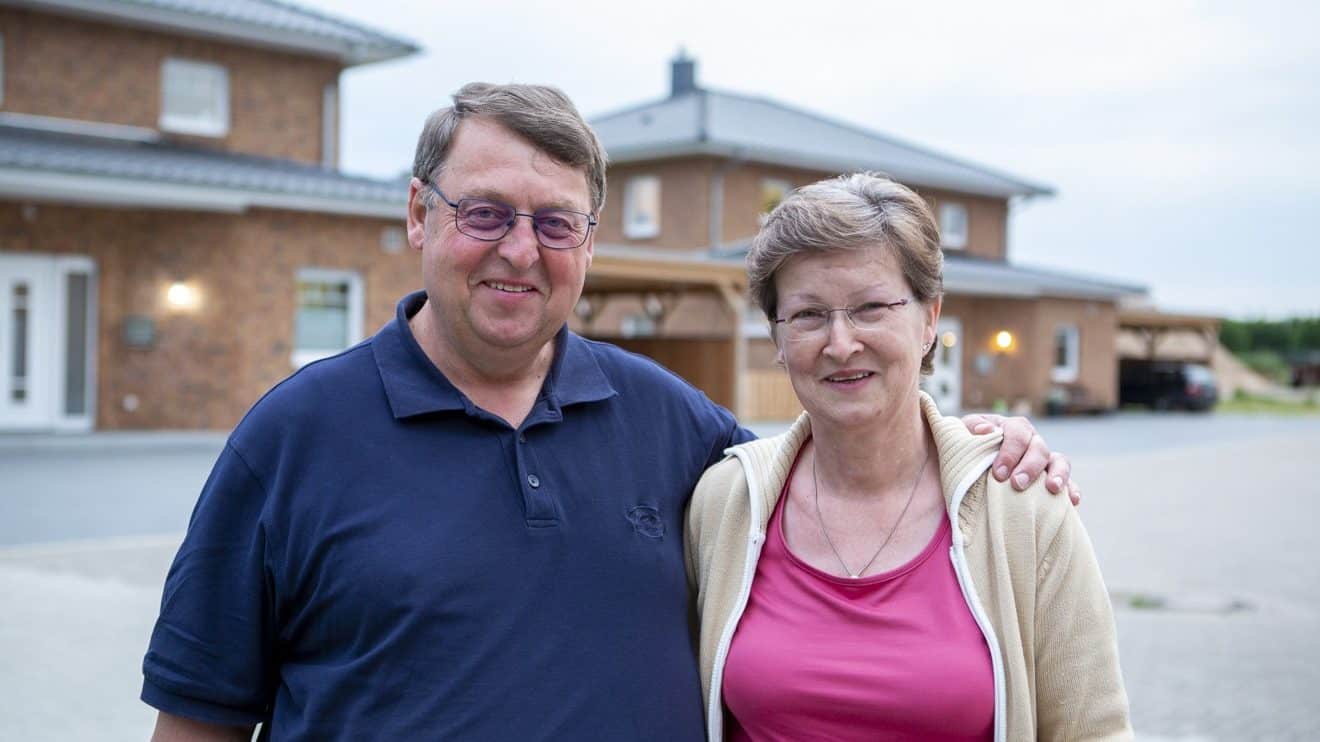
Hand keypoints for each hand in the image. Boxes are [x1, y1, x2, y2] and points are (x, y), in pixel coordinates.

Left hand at [961, 414, 1079, 505]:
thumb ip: (972, 429)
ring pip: (1059, 461)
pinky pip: (1068, 482)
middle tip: (1017, 484)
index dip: (1010, 452)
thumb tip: (986, 430)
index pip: (1017, 434)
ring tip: (1052, 489)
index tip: (999, 473)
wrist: (969, 464)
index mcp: (1012, 428)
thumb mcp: (963, 434)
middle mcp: (1031, 441)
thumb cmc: (967, 447)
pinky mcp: (1050, 478)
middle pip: (1039, 448)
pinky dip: (1071, 489)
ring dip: (1058, 474)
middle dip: (1029, 466)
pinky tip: (1072, 502)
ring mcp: (1043, 460)